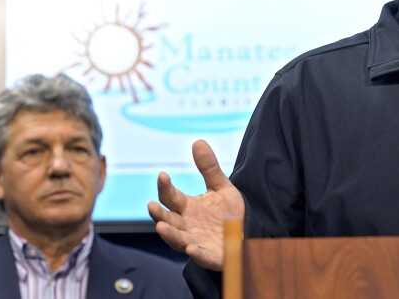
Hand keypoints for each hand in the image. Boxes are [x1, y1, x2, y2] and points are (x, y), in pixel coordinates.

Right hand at [147, 139, 244, 270]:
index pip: (171, 197)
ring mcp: (197, 242)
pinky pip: (202, 257)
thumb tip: (198, 141)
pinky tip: (191, 249)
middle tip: (151, 205)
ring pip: (178, 240)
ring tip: (161, 227)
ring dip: (170, 235)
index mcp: (187, 208)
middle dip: (159, 214)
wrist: (247, 235)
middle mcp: (187, 226)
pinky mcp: (211, 257)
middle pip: (168, 220)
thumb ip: (209, 168)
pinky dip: (196, 254)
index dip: (165, 187)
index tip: (163, 174)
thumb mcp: (221, 188)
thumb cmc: (229, 214)